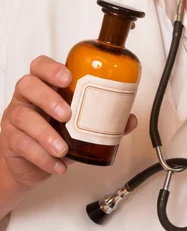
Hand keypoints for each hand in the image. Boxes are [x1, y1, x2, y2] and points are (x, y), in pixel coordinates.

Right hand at [0, 56, 137, 188]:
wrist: (31, 164)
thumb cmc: (56, 133)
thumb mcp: (79, 124)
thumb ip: (103, 120)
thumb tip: (129, 120)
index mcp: (45, 86)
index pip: (41, 66)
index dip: (52, 68)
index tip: (68, 77)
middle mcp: (27, 97)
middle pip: (28, 85)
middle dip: (48, 98)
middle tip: (67, 114)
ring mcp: (16, 117)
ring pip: (24, 117)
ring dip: (46, 134)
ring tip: (63, 148)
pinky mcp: (11, 140)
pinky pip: (23, 145)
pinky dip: (43, 157)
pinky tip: (58, 164)